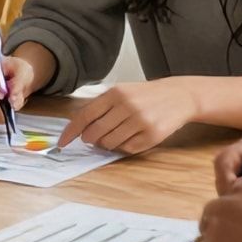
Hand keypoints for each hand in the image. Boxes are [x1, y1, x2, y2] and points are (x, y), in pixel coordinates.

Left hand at [58, 79, 197, 152]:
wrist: (178, 96)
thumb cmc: (145, 95)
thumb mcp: (122, 92)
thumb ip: (101, 107)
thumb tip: (80, 128)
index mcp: (115, 93)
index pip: (85, 115)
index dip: (71, 131)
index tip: (63, 142)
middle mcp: (127, 106)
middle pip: (95, 133)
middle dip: (90, 139)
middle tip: (93, 138)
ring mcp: (140, 121)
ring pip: (110, 143)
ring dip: (108, 144)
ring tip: (118, 133)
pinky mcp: (152, 135)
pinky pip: (128, 149)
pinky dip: (125, 146)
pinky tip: (133, 136)